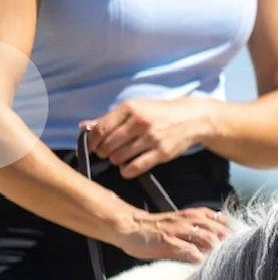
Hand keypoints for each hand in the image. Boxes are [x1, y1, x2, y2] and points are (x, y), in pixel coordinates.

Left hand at [80, 97, 207, 177]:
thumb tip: (84, 126)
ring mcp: (151, 138)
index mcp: (130, 108)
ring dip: (115, 160)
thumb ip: (109, 118)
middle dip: (103, 152)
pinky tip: (127, 168)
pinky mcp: (161, 153)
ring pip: (120, 157)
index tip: (90, 147)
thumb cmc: (159, 112)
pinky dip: (126, 171)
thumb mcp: (135, 108)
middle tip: (106, 153)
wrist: (191, 118)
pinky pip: (136, 167)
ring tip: (119, 158)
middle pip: (109, 145)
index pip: (101, 128)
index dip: (91, 141)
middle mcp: (140, 122)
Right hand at [112, 206, 229, 263]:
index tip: (240, 245)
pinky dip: (200, 259)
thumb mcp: (182, 224)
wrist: (131, 227)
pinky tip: (204, 267)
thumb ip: (201, 232)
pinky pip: (190, 251)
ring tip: (223, 263)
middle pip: (218, 230)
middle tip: (236, 258)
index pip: (221, 221)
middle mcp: (189, 219)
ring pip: (207, 238)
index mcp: (195, 214)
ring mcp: (179, 230)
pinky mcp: (169, 242)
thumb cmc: (157, 229)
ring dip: (217, 251)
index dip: (232, 233)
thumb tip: (219, 245)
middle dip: (228, 244)